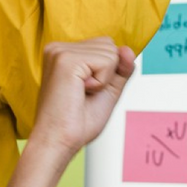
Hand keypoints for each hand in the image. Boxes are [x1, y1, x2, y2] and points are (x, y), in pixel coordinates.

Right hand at [25, 39, 135, 159]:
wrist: (59, 141)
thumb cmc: (77, 121)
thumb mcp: (108, 89)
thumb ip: (121, 68)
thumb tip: (128, 49)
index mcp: (63, 53)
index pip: (106, 45)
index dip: (108, 72)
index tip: (86, 91)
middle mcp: (58, 48)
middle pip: (110, 45)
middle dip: (108, 74)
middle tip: (83, 94)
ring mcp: (60, 51)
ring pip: (111, 52)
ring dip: (104, 80)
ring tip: (80, 93)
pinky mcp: (66, 59)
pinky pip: (107, 61)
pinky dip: (102, 82)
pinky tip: (81, 92)